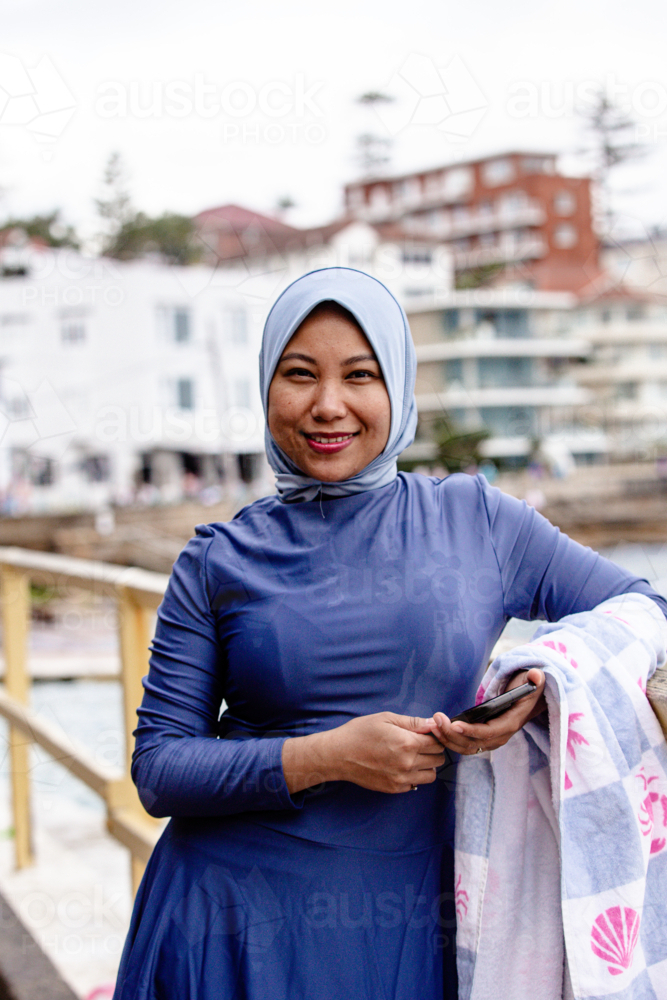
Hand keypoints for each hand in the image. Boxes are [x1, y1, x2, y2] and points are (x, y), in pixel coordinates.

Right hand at [282, 712, 444, 794]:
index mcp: (407, 743)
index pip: (438, 742)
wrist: (339, 755)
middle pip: (438, 759)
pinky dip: (415, 775)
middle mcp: (408, 763)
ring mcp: (402, 779)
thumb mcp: (386, 718)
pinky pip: (417, 784)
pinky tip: (401, 765)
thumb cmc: (360, 732)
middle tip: (419, 743)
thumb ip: (413, 722)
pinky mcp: (395, 789)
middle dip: (432, 750)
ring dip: (427, 765)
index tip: (427, 733)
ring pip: (431, 775)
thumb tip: (434, 722)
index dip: (435, 736)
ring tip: (412, 756)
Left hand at [431, 667, 545, 755]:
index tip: (454, 724)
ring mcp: (490, 740)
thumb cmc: (527, 689)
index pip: (490, 732)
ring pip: (466, 747)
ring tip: (431, 724)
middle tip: (436, 719)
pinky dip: (449, 739)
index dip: (472, 731)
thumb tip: (536, 676)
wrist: (529, 701)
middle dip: (452, 734)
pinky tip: (435, 728)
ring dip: (447, 739)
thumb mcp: (533, 682)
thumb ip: (535, 679)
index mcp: (511, 723)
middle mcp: (500, 736)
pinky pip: (463, 744)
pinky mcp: (482, 739)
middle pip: (473, 743)